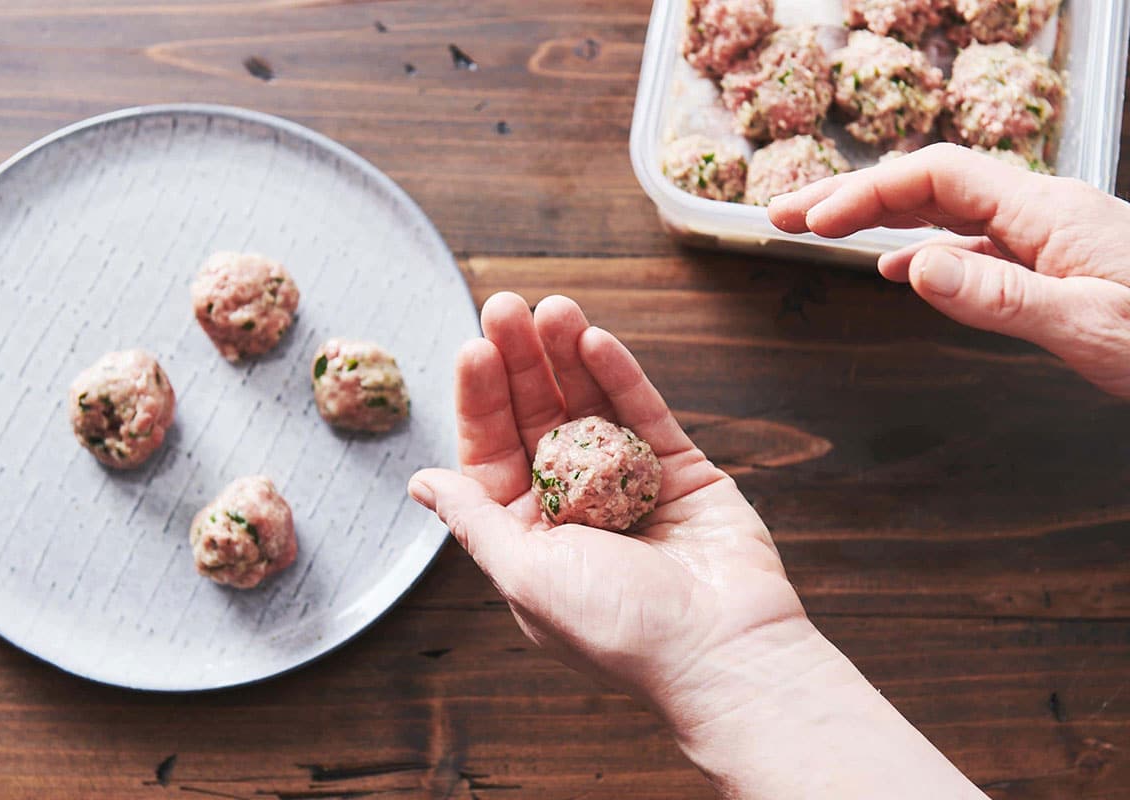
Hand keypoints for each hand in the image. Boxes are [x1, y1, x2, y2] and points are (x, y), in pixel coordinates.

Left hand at [409, 293, 986, 798]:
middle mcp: (575, 507)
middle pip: (537, 419)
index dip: (482, 400)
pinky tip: (594, 339)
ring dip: (566, 355)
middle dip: (521, 363)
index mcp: (530, 537)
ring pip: (590, 406)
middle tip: (505, 306)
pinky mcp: (679, 470)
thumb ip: (475, 520)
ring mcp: (629, 484)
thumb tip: (420, 483)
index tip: (474, 349)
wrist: (723, 649)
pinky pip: (644, 412)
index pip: (493, 453)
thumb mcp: (525, 575)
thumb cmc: (618, 627)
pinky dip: (620, 376)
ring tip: (551, 306)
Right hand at [769, 143, 1129, 397]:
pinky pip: (971, 243)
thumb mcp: (1087, 325)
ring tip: (819, 231)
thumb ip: (998, 297)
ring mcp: (1047, 236)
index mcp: (1046, 212)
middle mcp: (1042, 212)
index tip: (810, 222)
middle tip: (784, 215)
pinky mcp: (1052, 264)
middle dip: (851, 196)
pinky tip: (899, 268)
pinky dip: (920, 249)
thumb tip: (910, 269)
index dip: (864, 193)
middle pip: (928, 184)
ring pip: (944, 210)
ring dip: (877, 218)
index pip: (934, 178)